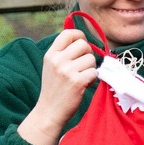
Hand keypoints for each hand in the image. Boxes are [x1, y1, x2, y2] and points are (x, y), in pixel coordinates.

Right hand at [18, 29, 98, 144]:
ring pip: (91, 59)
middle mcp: (58, 60)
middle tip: (84, 65)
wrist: (49, 111)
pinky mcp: (77, 82)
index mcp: (51, 54)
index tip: (82, 45)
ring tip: (82, 77)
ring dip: (91, 68)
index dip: (80, 36)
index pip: (68, 33)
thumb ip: (63, 52)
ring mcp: (67, 71)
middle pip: (83, 44)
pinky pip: (94, 72)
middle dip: (88, 54)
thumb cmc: (54, 88)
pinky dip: (92, 79)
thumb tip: (82, 40)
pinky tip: (85, 84)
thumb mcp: (52, 66)